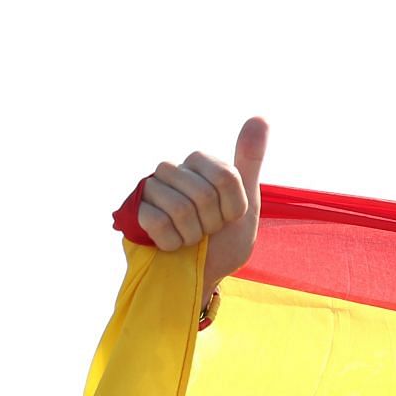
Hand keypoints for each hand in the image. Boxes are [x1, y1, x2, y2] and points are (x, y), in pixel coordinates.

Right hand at [136, 117, 268, 292]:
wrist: (200, 277)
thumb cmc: (224, 241)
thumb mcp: (247, 203)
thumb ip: (250, 160)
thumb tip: (260, 117)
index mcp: (201, 163)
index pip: (226, 177)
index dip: (233, 208)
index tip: (230, 218)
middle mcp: (174, 169)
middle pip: (203, 194)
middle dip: (212, 224)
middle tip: (208, 231)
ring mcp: (152, 188)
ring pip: (180, 208)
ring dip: (193, 235)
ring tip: (191, 238)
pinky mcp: (135, 209)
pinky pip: (158, 222)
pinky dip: (173, 243)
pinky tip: (171, 244)